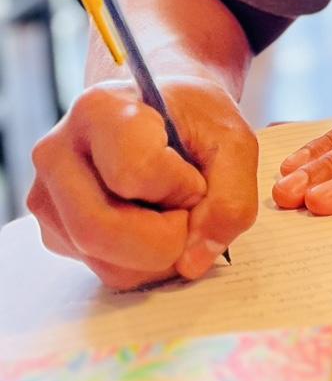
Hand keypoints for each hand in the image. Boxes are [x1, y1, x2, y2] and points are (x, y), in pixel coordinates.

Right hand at [28, 77, 259, 288]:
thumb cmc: (195, 117)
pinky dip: (146, 262)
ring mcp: (48, 196)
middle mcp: (58, 153)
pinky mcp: (55, 231)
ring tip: (175, 211)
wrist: (165, 111)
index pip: (134, 173)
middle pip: (99, 229)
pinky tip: (155, 223)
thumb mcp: (234, 140)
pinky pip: (104, 270)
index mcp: (99, 110)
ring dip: (160, 254)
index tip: (196, 173)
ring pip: (104, 262)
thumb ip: (232, 197)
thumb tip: (193, 262)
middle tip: (192, 210)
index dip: (181, 186)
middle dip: (165, 238)